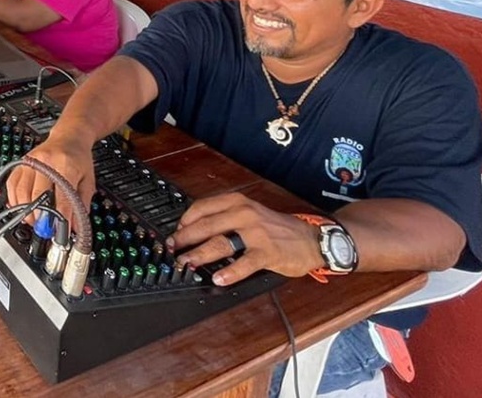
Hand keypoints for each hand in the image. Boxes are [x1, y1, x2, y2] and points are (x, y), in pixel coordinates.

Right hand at [5, 135, 95, 228]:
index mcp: (67, 166)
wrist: (69, 136)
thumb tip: (76, 227)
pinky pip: (12, 184)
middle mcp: (47, 162)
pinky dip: (14, 200)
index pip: (62, 199)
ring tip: (34, 221)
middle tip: (44, 230)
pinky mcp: (21, 162)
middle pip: (38, 195)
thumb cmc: (78, 157)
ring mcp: (31, 161)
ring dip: (26, 211)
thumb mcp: (88, 180)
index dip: (61, 220)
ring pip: (22, 191)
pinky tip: (22, 208)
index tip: (61, 234)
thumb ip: (82, 204)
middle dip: (41, 218)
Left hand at [170, 193, 324, 285]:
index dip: (183, 222)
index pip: (201, 208)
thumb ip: (225, 217)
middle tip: (172, 250)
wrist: (310, 238)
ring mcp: (255, 233)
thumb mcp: (249, 213)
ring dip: (199, 254)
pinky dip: (230, 272)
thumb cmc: (276, 228)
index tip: (174, 233)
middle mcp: (244, 214)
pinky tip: (218, 279)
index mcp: (237, 202)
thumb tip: (195, 230)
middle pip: (205, 226)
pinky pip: (244, 263)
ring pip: (219, 243)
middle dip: (184, 239)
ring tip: (186, 263)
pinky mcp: (266, 252)